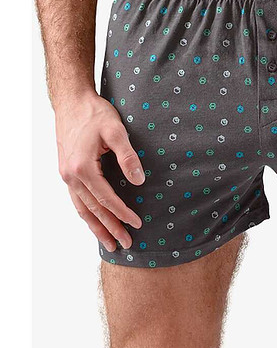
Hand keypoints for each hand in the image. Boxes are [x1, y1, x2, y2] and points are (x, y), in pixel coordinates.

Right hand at [55, 92, 144, 251]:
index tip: (137, 224)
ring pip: (82, 209)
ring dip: (97, 227)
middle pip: (93, 210)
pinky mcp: (67, 172)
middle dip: (110, 228)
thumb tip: (139, 181)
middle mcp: (71, 176)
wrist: (72, 102)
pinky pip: (77, 200)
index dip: (122, 213)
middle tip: (125, 245)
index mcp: (83, 167)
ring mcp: (66, 175)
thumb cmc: (95, 113)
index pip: (106, 198)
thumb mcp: (115, 130)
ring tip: (110, 243)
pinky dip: (87, 214)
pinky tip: (95, 222)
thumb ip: (127, 156)